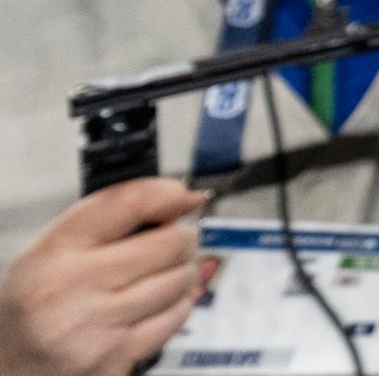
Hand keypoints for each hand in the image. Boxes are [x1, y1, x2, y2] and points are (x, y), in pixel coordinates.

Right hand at [0, 179, 210, 375]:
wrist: (9, 365)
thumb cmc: (35, 306)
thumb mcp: (53, 251)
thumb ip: (111, 220)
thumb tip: (185, 199)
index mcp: (53, 252)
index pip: (128, 203)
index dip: (169, 195)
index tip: (185, 197)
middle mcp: (70, 287)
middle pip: (168, 243)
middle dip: (182, 240)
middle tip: (174, 244)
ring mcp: (93, 325)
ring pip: (179, 281)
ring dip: (184, 274)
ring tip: (163, 275)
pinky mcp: (113, 356)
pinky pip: (174, 318)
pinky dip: (178, 307)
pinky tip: (159, 305)